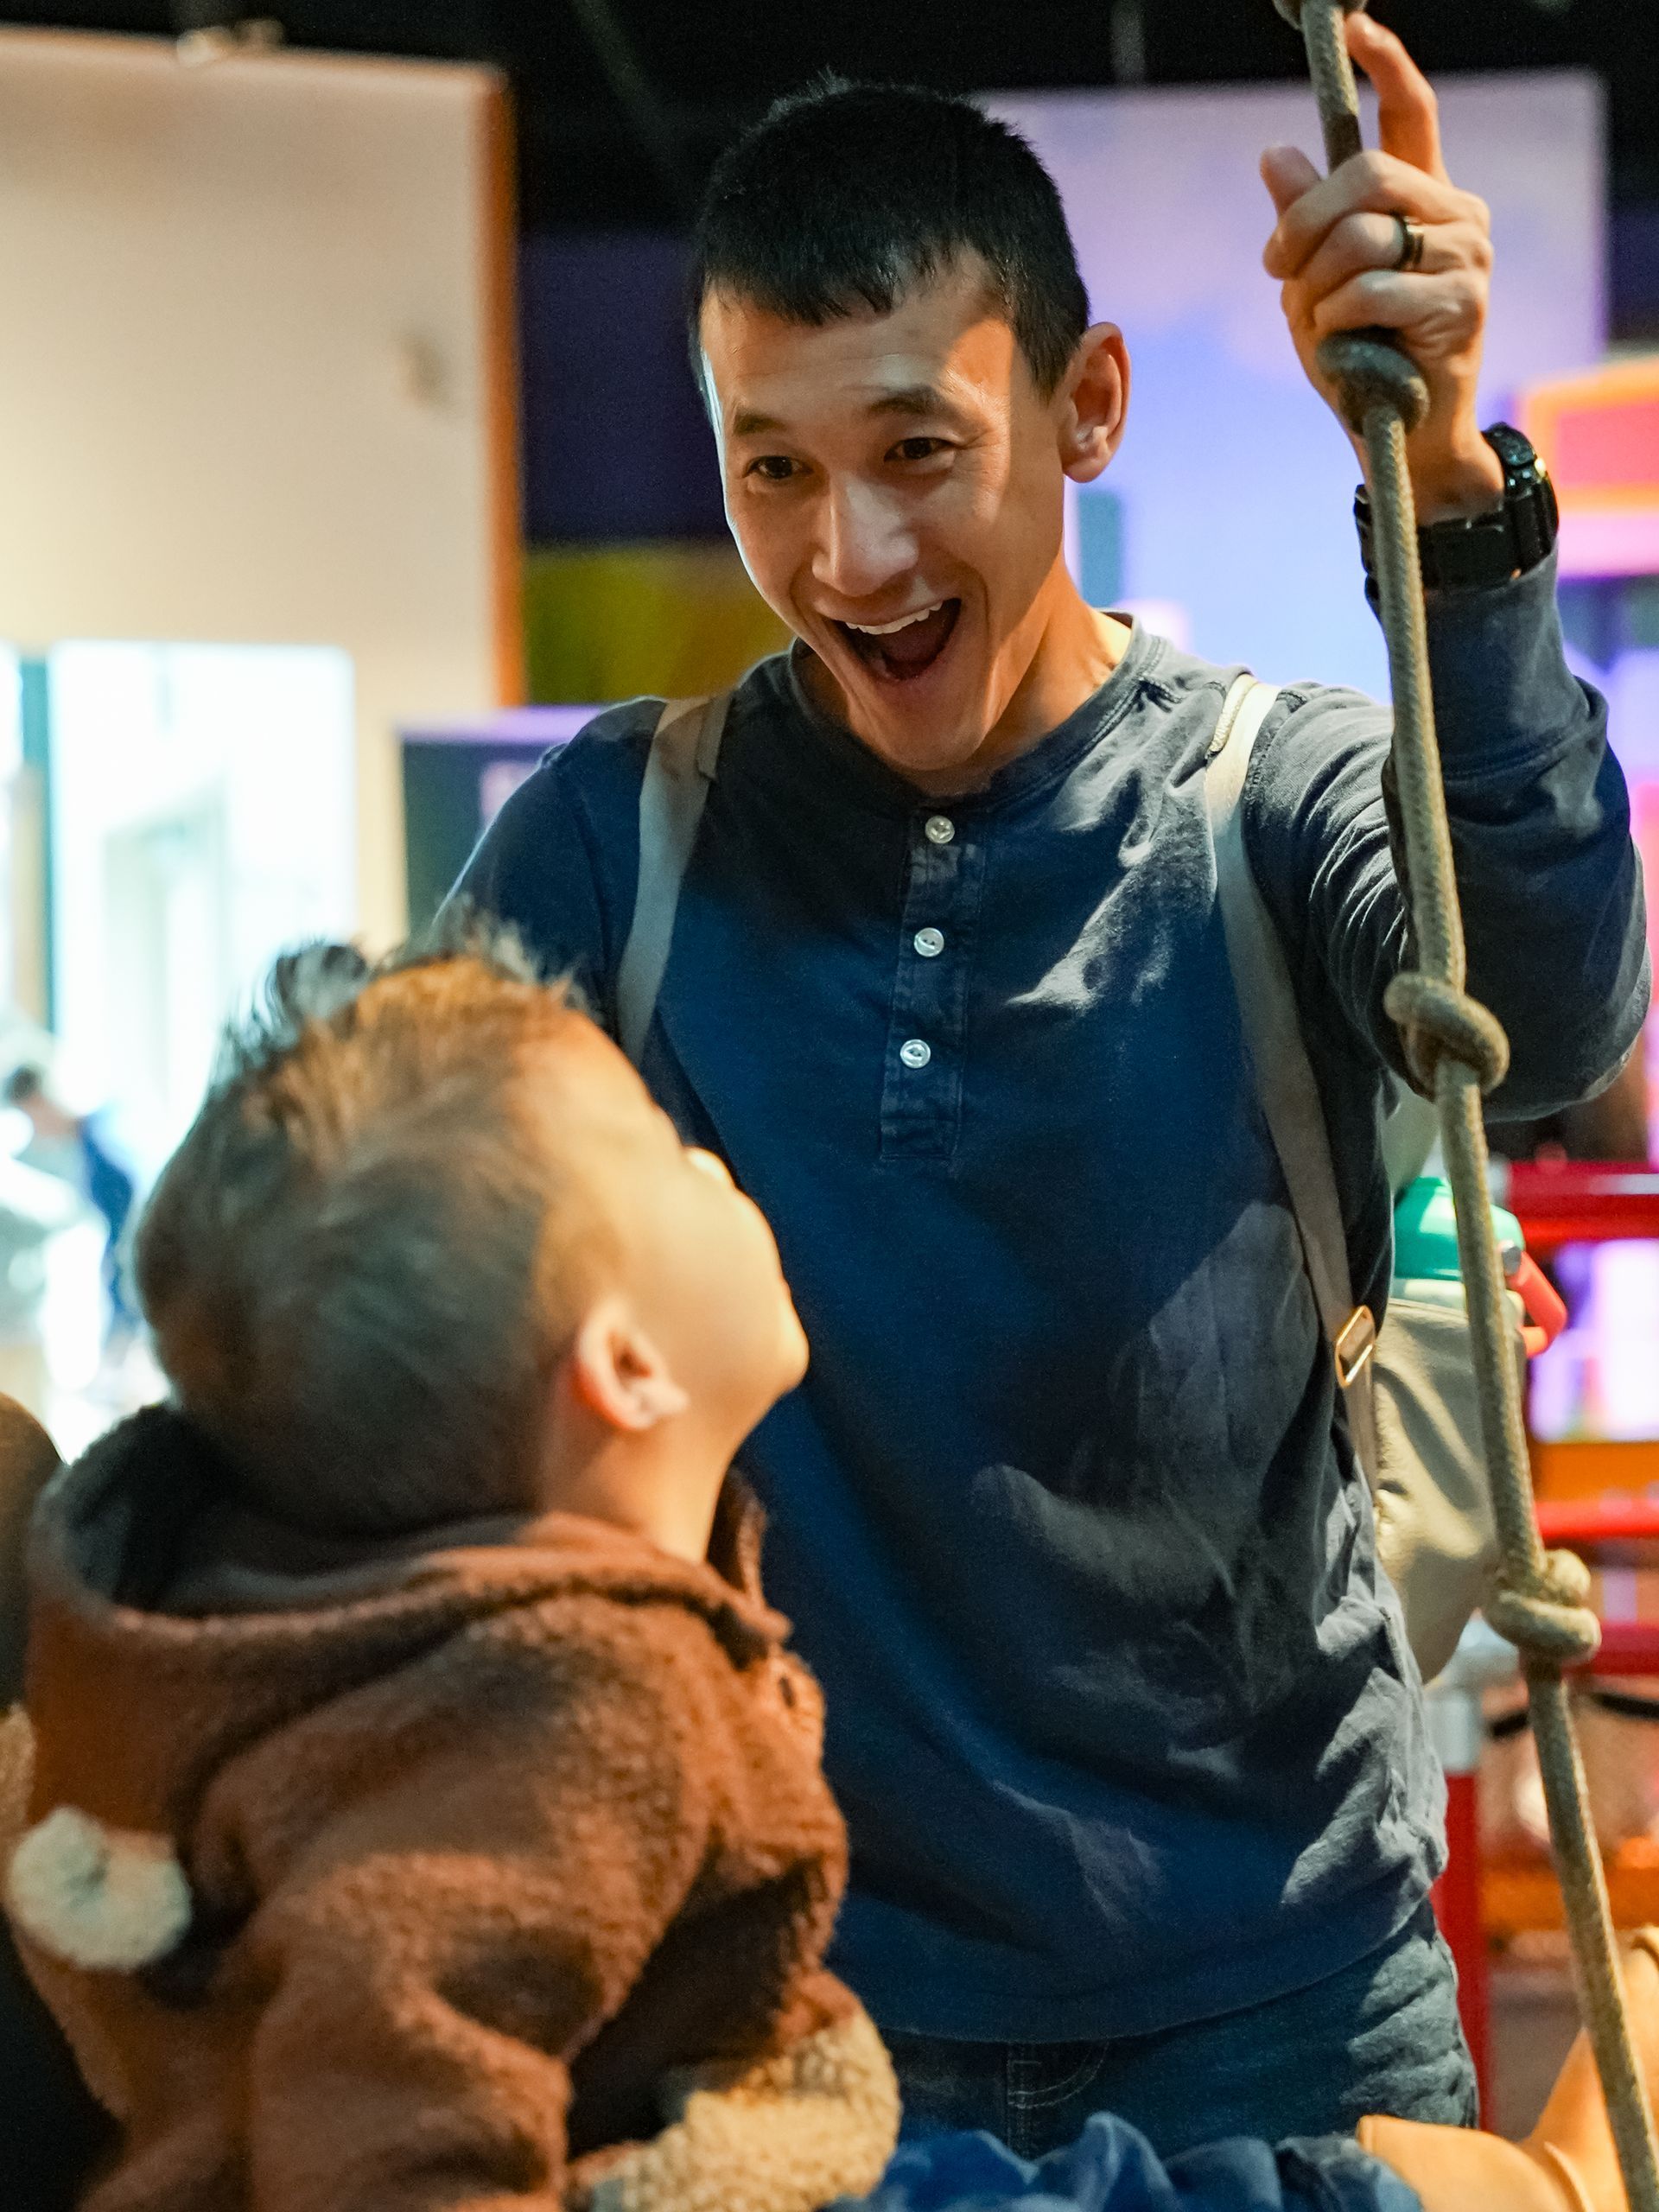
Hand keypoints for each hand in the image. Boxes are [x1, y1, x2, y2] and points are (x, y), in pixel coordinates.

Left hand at [1260, 13, 1503, 522]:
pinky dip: (1338, 322)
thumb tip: (1275, 153)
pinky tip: (1349, 349)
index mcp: (1423, 199)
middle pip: (1368, 174)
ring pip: (1364, 234)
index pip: (1412, 114)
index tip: (1357, 28)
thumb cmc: (1359, 361)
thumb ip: (1304, 224)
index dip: (1386, 66)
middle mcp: (1456, 215)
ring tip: (1319, 324)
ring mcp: (1467, 257)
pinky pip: (1371, 291)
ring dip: (1316, 286)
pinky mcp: (1462, 305)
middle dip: (1304, 223)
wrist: (1399, 441)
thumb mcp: (1314, 288)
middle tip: (1278, 271)